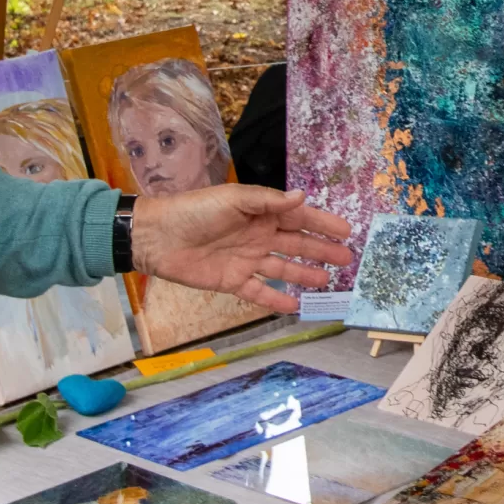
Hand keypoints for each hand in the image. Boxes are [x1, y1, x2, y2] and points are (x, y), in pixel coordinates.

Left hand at [129, 186, 353, 315]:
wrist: (157, 237)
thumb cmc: (195, 211)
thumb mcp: (234, 199)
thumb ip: (268, 201)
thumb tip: (302, 198)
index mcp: (259, 212)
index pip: (298, 218)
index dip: (322, 224)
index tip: (346, 231)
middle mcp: (257, 236)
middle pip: (296, 244)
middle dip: (321, 250)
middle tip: (347, 259)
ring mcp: (246, 259)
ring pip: (283, 268)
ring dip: (305, 274)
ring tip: (327, 281)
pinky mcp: (232, 281)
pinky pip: (259, 291)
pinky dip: (277, 299)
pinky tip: (296, 306)